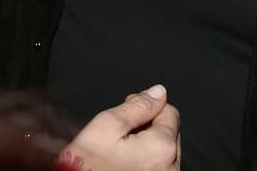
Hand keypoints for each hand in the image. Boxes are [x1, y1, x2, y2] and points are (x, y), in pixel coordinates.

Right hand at [57, 84, 179, 169]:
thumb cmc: (86, 168)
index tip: (126, 112)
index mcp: (162, 147)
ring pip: (161, 152)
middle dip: (145, 127)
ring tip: (117, 152)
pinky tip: (120, 165)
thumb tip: (156, 92)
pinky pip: (156, 168)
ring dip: (144, 146)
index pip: (169, 111)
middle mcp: (170, 167)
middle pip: (167, 132)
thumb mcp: (106, 126)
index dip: (145, 106)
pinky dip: (142, 162)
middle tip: (117, 133)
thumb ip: (136, 105)